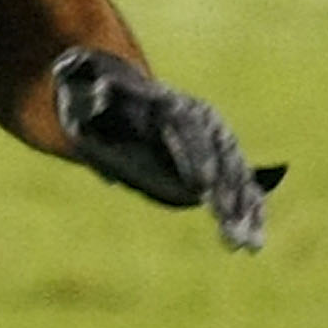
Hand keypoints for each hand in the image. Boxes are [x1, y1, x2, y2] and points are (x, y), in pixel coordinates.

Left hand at [51, 47, 285, 251]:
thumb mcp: (74, 83)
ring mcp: (210, 139)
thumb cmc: (83, 91)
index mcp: (162, 102)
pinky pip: (239, 188)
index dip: (195, 156)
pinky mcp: (215, 162)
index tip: (201, 186)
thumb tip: (100, 94)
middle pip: (219, 153)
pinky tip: (252, 243)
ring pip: (235, 174)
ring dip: (242, 210)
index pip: (185, 127)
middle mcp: (196, 118)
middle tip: (225, 219)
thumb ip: (84, 86)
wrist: (104, 90)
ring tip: (246, 245)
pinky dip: (248, 214)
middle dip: (226, 188)